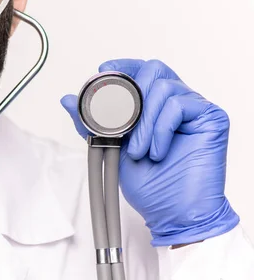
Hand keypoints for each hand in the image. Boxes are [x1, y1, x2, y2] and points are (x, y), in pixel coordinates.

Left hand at [61, 59, 238, 246]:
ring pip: (164, 87)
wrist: (171, 213)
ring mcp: (194, 108)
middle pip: (154, 69)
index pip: (140, 70)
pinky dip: (160, 129)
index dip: (122, 66)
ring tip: (137, 151)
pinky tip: (157, 152)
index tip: (103, 70)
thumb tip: (68, 99)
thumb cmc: (148, 184)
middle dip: (129, 94)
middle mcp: (175, 101)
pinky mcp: (212, 118)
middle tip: (118, 123)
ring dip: (142, 122)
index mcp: (153, 104)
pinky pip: (180, 105)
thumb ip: (92, 122)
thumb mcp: (109, 148)